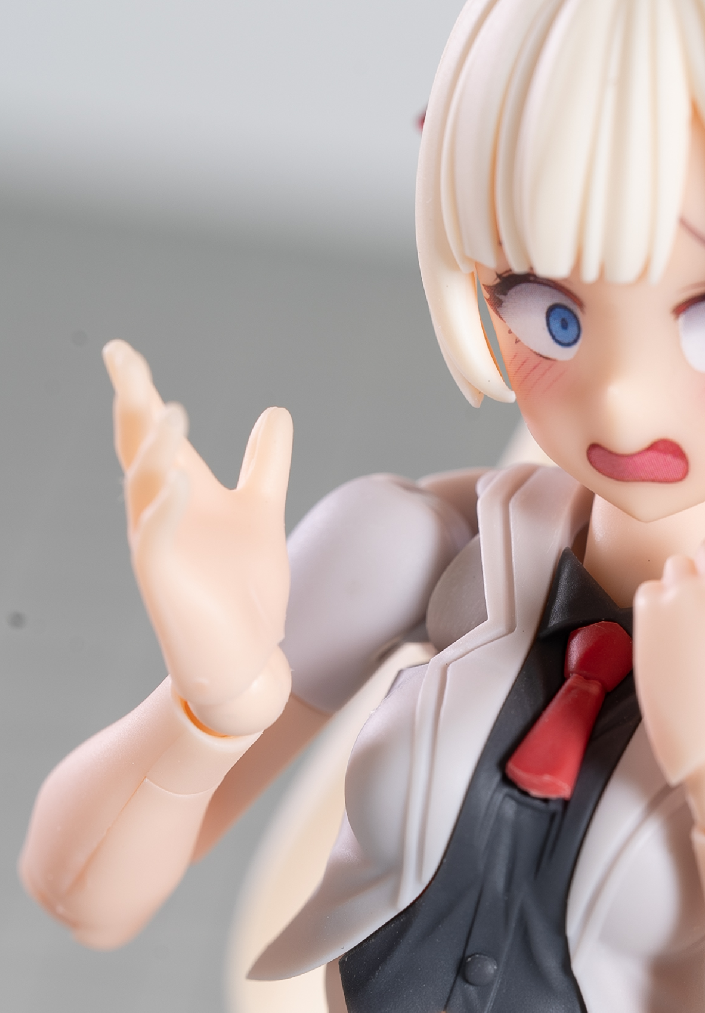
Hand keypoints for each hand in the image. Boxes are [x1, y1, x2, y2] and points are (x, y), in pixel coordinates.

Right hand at [105, 340, 293, 733]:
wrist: (248, 661)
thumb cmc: (245, 591)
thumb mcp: (263, 514)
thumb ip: (265, 466)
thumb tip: (275, 412)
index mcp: (183, 492)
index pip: (155, 431)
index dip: (139, 391)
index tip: (121, 351)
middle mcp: (161, 513)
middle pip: (138, 448)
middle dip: (131, 404)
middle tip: (121, 359)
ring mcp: (158, 547)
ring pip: (144, 487)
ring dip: (154, 449)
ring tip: (167, 411)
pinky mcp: (163, 583)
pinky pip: (154, 540)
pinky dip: (164, 510)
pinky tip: (177, 482)